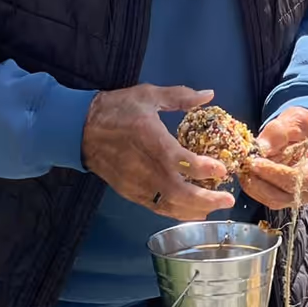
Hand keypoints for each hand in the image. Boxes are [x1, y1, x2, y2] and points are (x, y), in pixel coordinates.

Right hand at [82, 86, 235, 221]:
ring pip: (169, 205)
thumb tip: (209, 94)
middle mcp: (146, 168)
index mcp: (152, 141)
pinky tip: (189, 210)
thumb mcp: (149, 95)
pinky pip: (155, 207)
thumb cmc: (117, 109)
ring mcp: (136, 183)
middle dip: (207, 199)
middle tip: (227, 200)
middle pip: (180, 192)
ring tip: (213, 208)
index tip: (222, 169)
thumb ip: (180, 97)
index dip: (206, 169)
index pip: (183, 162)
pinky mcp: (129, 192)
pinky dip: (174, 212)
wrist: (80, 129)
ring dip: (193, 210)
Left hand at [240, 106, 307, 211]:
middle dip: (260, 180)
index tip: (254, 162)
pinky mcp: (289, 199)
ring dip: (254, 185)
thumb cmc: (306, 127)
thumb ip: (279, 131)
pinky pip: (269, 198)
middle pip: (283, 194)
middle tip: (243, 165)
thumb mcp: (296, 120)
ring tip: (243, 167)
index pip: (296, 179)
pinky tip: (248, 173)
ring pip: (274, 200)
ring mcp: (303, 198)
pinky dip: (256, 187)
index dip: (273, 173)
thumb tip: (260, 147)